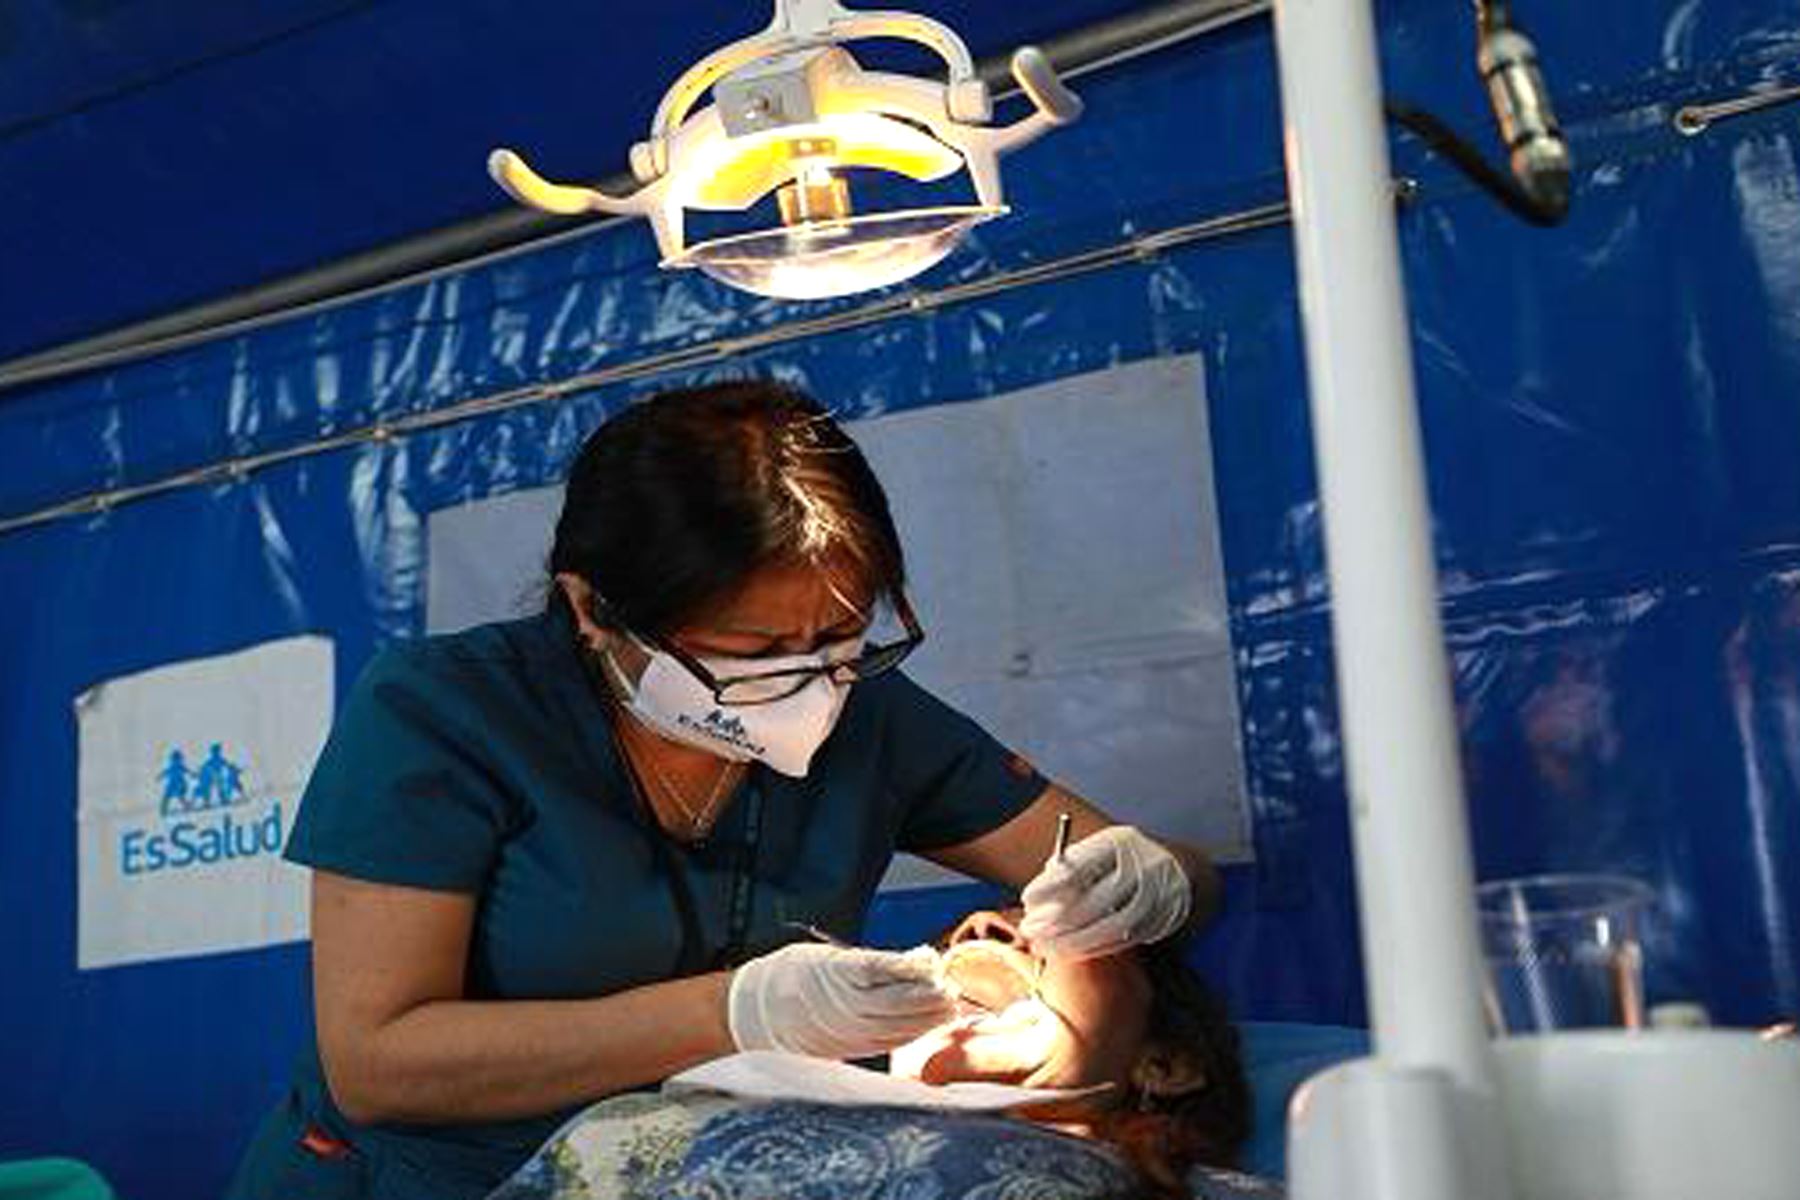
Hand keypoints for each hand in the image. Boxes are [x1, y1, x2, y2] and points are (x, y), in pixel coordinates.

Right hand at [728, 943, 954, 1059]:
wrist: (753, 1013)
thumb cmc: (790, 977)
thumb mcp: (826, 957)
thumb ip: (866, 962)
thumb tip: (912, 962)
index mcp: (840, 974)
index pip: (889, 969)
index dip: (916, 968)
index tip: (935, 961)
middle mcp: (847, 1005)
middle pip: (900, 1000)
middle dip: (930, 995)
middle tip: (952, 988)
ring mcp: (848, 1030)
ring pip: (899, 1025)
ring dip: (928, 1018)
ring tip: (949, 1008)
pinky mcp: (848, 1047)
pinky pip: (887, 1042)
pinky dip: (910, 1033)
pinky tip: (925, 1026)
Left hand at [1017, 825, 1190, 960]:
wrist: (1183, 871)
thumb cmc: (1128, 858)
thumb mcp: (1104, 848)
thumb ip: (1074, 863)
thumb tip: (1039, 889)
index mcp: (1119, 843)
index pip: (1079, 867)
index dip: (1049, 887)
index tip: (1027, 899)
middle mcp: (1137, 868)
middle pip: (1090, 900)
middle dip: (1055, 919)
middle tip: (1029, 929)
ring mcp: (1150, 897)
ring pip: (1105, 926)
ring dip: (1070, 941)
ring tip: (1043, 947)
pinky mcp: (1156, 921)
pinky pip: (1119, 939)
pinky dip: (1091, 948)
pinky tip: (1069, 951)